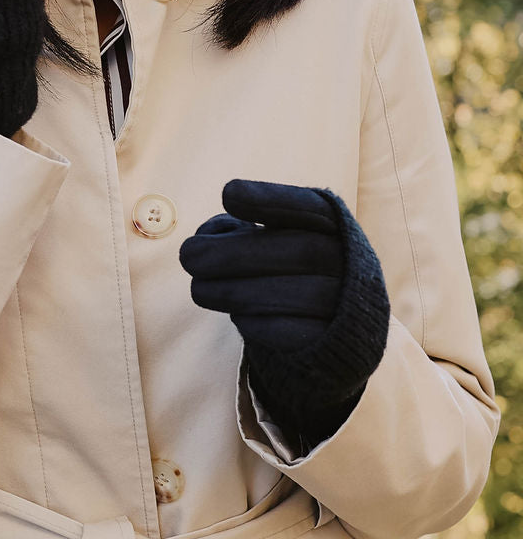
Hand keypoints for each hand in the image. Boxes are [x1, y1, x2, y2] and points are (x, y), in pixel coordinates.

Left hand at [179, 179, 389, 449]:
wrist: (338, 330)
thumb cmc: (294, 270)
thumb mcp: (277, 238)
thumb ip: (241, 230)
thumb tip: (206, 237)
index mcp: (336, 226)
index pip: (309, 206)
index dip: (270, 198)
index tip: (227, 193)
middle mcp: (350, 261)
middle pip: (300, 250)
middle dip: (236, 252)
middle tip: (188, 256)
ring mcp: (348, 304)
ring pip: (296, 293)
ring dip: (237, 290)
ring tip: (199, 288)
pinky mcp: (336, 345)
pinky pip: (297, 333)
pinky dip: (259, 323)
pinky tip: (236, 315)